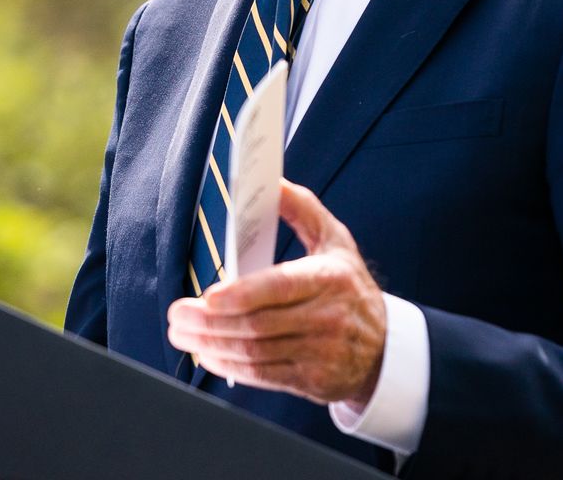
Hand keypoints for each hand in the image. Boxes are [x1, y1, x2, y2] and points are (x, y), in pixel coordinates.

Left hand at [165, 179, 386, 405]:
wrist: (385, 349)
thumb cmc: (350, 287)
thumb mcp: (335, 241)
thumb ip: (302, 208)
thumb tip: (272, 181)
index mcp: (329, 278)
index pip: (279, 287)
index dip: (240, 295)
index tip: (207, 296)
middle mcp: (327, 317)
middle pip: (258, 323)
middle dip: (209, 322)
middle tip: (177, 315)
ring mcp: (320, 352)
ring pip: (254, 352)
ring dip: (211, 345)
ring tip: (182, 334)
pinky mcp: (311, 380)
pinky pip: (262, 375)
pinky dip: (229, 366)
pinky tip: (206, 354)